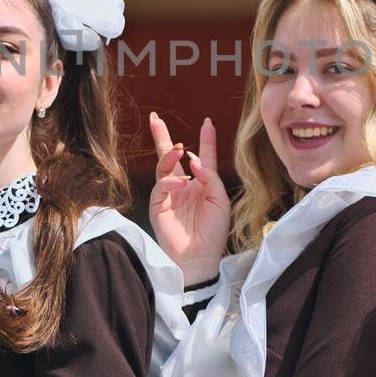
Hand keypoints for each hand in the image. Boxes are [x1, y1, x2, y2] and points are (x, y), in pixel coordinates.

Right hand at [148, 111, 231, 284]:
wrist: (200, 258)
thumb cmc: (213, 232)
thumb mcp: (220, 201)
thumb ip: (210, 178)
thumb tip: (193, 160)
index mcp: (201, 185)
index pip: (202, 158)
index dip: (206, 141)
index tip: (208, 123)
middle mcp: (184, 186)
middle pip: (171, 157)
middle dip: (162, 137)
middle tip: (155, 119)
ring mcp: (169, 195)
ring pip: (163, 168)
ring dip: (169, 156)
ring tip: (179, 150)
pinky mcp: (159, 205)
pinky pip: (161, 187)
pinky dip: (170, 181)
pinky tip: (182, 183)